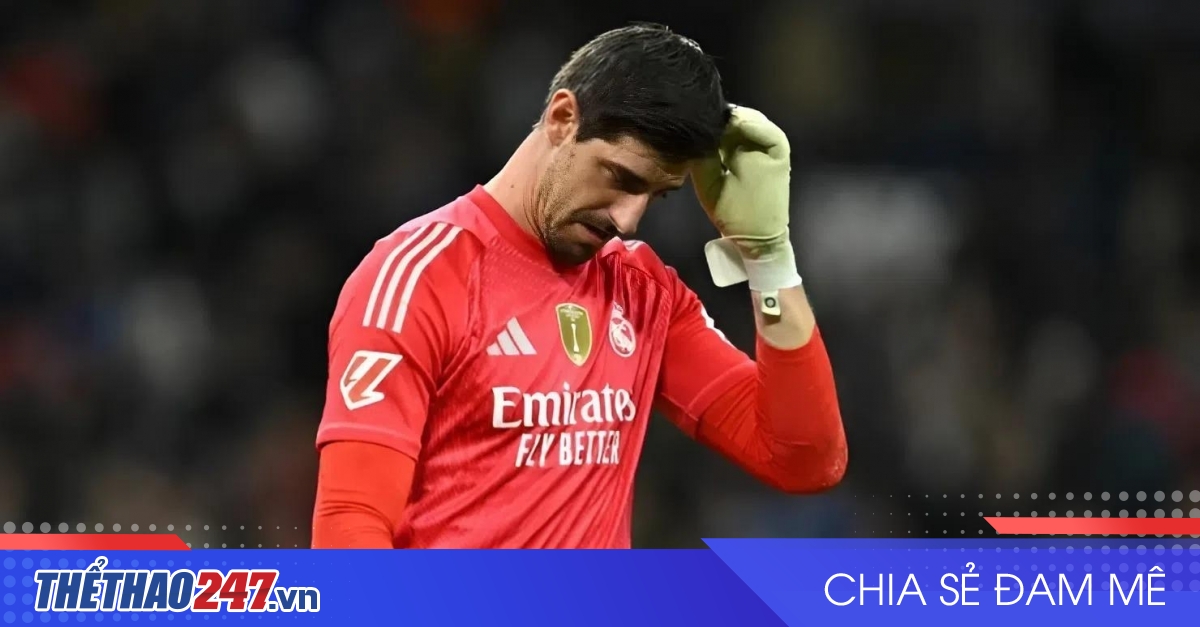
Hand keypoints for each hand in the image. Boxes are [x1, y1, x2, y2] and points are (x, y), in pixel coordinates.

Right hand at [691, 106, 800, 312]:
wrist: (761, 241)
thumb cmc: (739, 215)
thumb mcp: (711, 183)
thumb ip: (701, 153)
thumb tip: (689, 130)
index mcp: (769, 141)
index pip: (734, 115)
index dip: (710, 118)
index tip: (689, 124)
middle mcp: (772, 137)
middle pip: (736, 116)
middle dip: (714, 122)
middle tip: (689, 129)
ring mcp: (770, 145)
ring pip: (737, 125)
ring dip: (719, 131)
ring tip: (696, 137)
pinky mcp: (765, 154)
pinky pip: (741, 138)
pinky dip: (726, 140)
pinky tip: (709, 147)